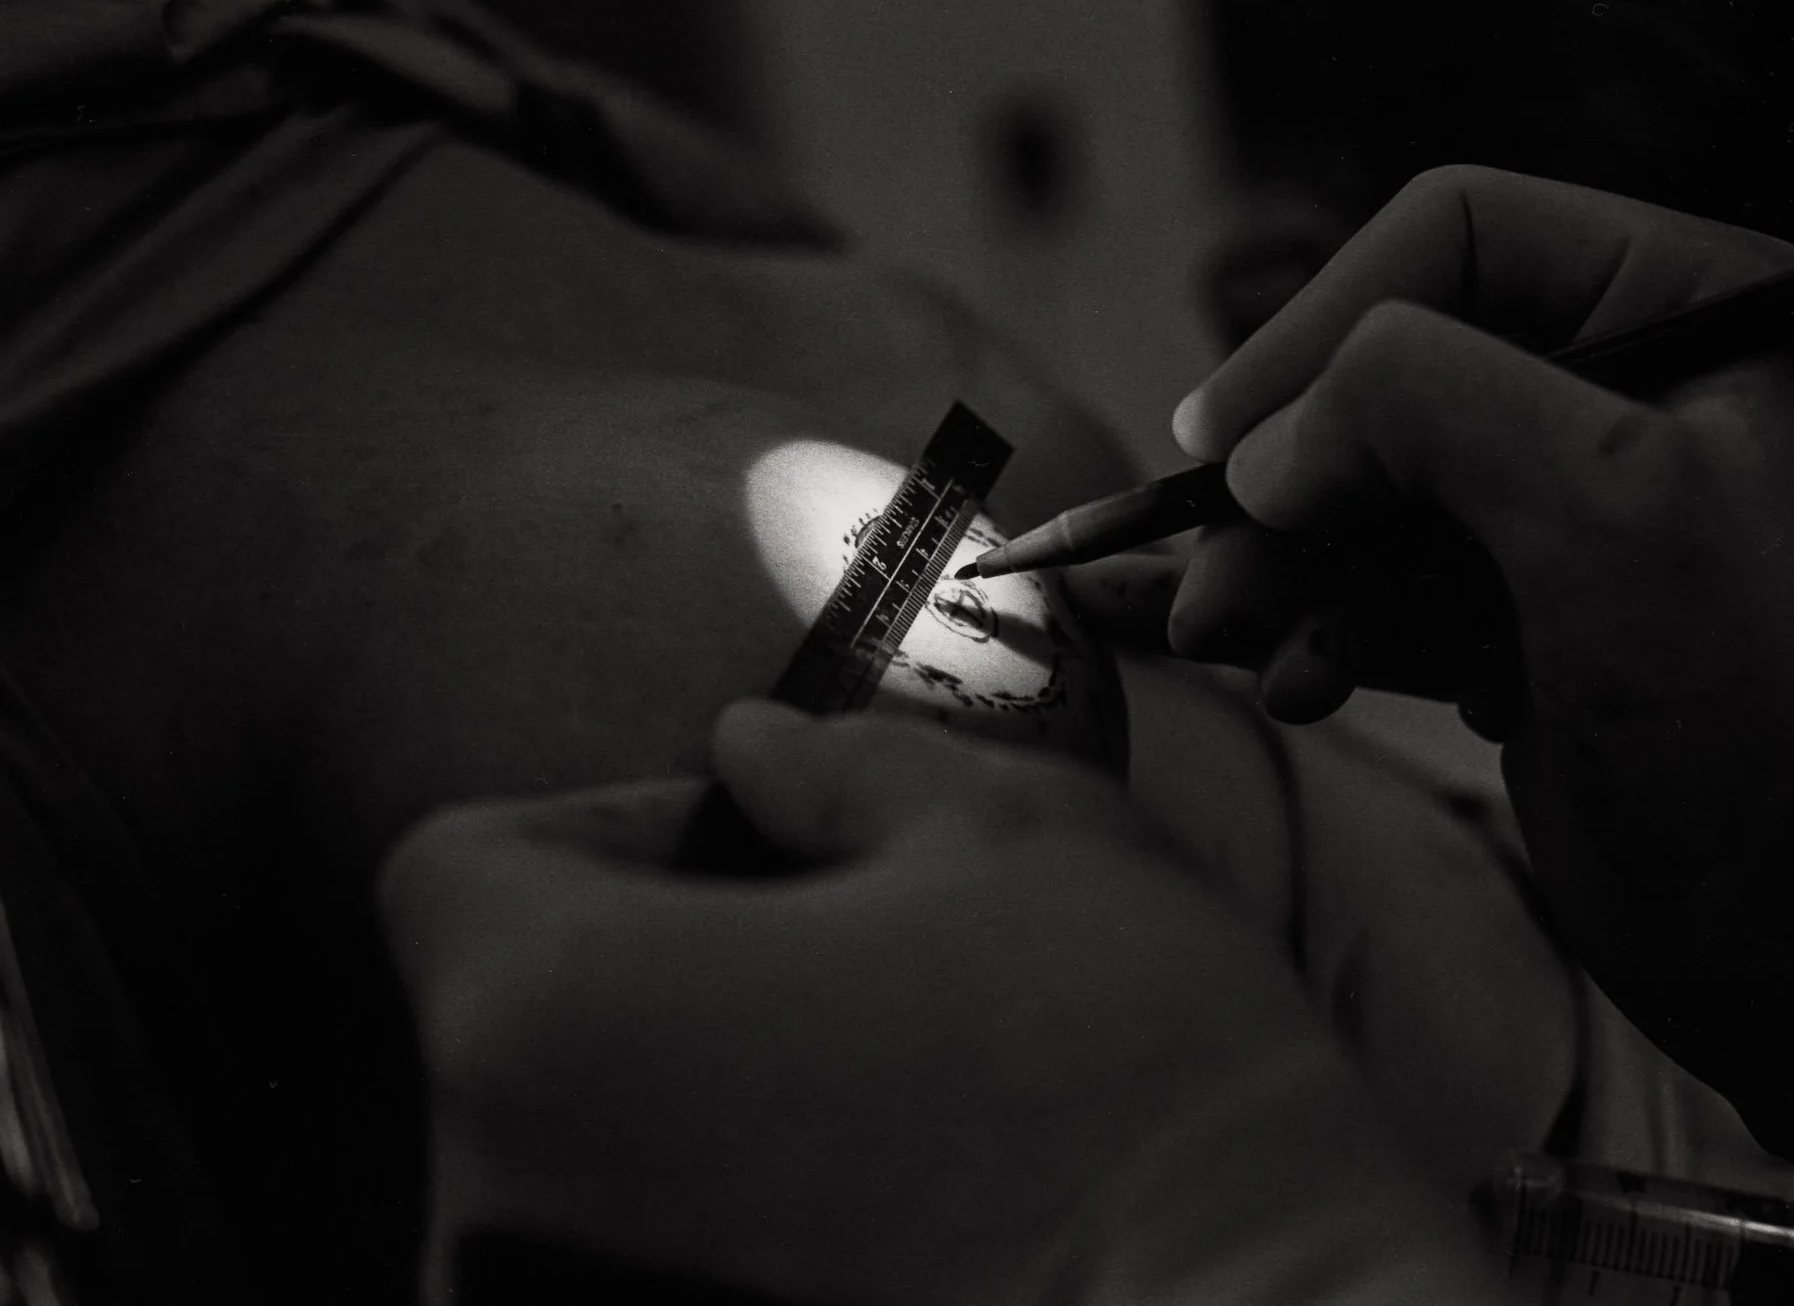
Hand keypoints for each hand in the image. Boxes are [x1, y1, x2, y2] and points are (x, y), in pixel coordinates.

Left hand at [380, 702, 1492, 1305]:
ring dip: (682, 1115)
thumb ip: (835, 765)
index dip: (601, 831)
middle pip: (504, 1025)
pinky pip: (622, 1280)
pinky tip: (870, 1229)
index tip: (749, 856)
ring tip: (873, 1111)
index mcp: (544, 1021)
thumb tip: (752, 748)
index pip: (455, 869)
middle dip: (648, 973)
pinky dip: (702, 1241)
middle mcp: (490, 1215)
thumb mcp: (1006, 833)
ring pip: (566, 1170)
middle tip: (837, 976)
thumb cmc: (1131, 1073)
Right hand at [1153, 167, 1793, 1138]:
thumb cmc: (1771, 718)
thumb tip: (1268, 442)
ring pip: (1358, 491)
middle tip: (1211, 576)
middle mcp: (1621, 386)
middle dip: (1285, 479)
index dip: (1320, 325)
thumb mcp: (1609, 510)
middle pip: (1383, 374)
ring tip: (1230, 640)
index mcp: (1687, 304)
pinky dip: (1317, 627)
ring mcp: (1563, 510)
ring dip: (1279, 565)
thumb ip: (1429, 408)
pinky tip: (1298, 683)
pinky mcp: (1516, 620)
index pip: (1452, 238)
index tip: (1222, 446)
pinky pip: (1372, 588)